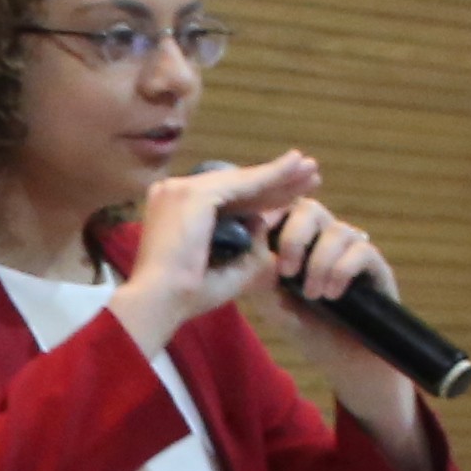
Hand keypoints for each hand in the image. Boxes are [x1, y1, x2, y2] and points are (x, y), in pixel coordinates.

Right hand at [120, 152, 323, 345]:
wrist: (159, 303)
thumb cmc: (184, 296)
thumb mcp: (224, 266)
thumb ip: (246, 245)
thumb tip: (265, 223)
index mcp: (173, 209)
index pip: (225, 199)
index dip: (260, 196)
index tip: (290, 196)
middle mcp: (172, 192)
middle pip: (235, 186)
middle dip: (274, 181)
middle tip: (308, 173)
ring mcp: (180, 190)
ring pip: (241, 181)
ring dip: (279, 174)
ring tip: (311, 168)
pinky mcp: (193, 194)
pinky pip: (241, 183)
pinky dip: (272, 176)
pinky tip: (296, 170)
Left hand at [225, 191, 418, 430]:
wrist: (346, 363)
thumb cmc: (309, 332)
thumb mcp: (276, 309)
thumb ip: (260, 280)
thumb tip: (249, 249)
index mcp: (297, 243)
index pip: (283, 209)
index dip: (271, 215)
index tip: (260, 237)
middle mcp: (324, 240)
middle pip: (310, 208)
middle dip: (294, 237)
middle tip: (287, 271)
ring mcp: (351, 251)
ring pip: (337, 230)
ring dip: (320, 263)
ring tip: (314, 295)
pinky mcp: (375, 267)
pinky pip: (361, 250)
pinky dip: (343, 270)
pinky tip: (333, 295)